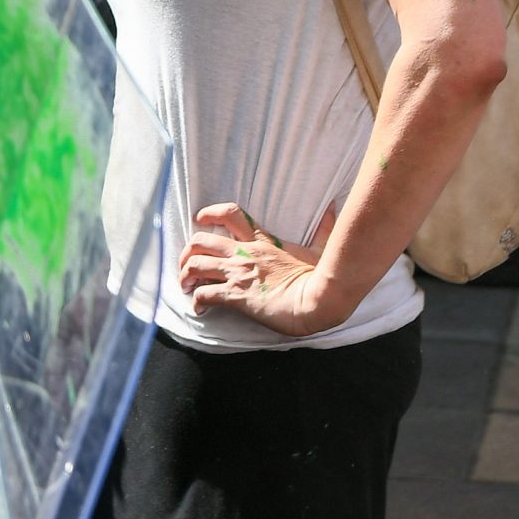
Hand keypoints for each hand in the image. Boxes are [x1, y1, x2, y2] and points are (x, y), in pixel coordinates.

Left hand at [177, 201, 349, 336]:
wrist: (319, 300)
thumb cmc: (321, 277)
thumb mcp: (321, 248)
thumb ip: (323, 229)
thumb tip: (333, 210)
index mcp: (262, 241)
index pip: (230, 214)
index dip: (210, 213)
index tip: (200, 218)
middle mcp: (244, 253)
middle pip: (201, 241)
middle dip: (187, 252)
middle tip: (186, 264)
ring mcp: (238, 273)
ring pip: (196, 265)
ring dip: (185, 276)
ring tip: (186, 286)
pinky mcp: (236, 295)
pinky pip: (205, 294)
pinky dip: (197, 301)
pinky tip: (199, 308)